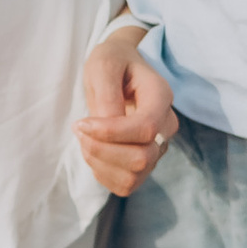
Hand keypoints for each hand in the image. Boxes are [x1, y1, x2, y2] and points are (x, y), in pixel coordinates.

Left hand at [77, 26, 176, 197]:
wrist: (119, 69)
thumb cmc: (111, 62)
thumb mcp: (102, 66)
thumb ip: (106, 95)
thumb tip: (105, 130)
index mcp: (161, 96)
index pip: (145, 129)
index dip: (110, 133)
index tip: (80, 123)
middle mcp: (166, 126)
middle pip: (142, 158)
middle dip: (101, 150)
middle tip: (79, 129)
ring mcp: (158, 147)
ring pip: (133, 176)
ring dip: (99, 163)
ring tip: (85, 139)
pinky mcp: (145, 163)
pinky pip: (126, 185)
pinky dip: (102, 173)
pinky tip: (94, 151)